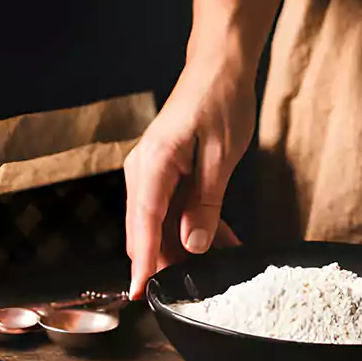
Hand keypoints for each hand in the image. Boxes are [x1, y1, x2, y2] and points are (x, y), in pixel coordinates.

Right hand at [124, 55, 254, 298]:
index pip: (144, 225)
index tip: (139, 293)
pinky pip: (172, 211)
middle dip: (166, 262)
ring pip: (160, 225)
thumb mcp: (221, 156)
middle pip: (146, 231)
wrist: (219, 67)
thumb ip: (205, 204)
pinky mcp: (164, 174)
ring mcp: (151, 173)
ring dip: (184, 247)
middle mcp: (143, 171)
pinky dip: (193, 228)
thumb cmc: (221, 101)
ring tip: (219, 268)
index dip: (143, 262)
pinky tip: (222, 243)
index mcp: (154, 164)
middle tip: (194, 290)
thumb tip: (192, 245)